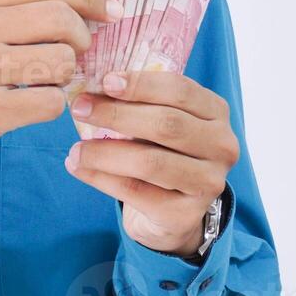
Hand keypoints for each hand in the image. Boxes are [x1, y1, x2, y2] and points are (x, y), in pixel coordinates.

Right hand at [0, 0, 121, 190]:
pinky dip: (51, 106)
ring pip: (61, 62)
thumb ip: (2, 6)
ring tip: (46, 82)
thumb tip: (73, 6)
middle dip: (81, 38)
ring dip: (65, 75)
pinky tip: (32, 106)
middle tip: (76, 53)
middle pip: (60, 20)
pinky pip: (50, 103)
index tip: (111, 11)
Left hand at [62, 67, 238, 255]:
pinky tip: (79, 168)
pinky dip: (101, 178)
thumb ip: (138, 103)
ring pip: (150, 162)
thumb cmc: (161, 152)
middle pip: (166, 124)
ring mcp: (208, 182)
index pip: (180, 90)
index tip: (105, 81)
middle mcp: (221, 146)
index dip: (141, 84)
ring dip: (104, 152)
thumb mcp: (158, 120)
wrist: (172, 212)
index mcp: (216, 112)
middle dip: (116, 114)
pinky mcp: (186, 214)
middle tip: (79, 109)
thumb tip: (91, 88)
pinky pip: (136, 191)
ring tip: (74, 148)